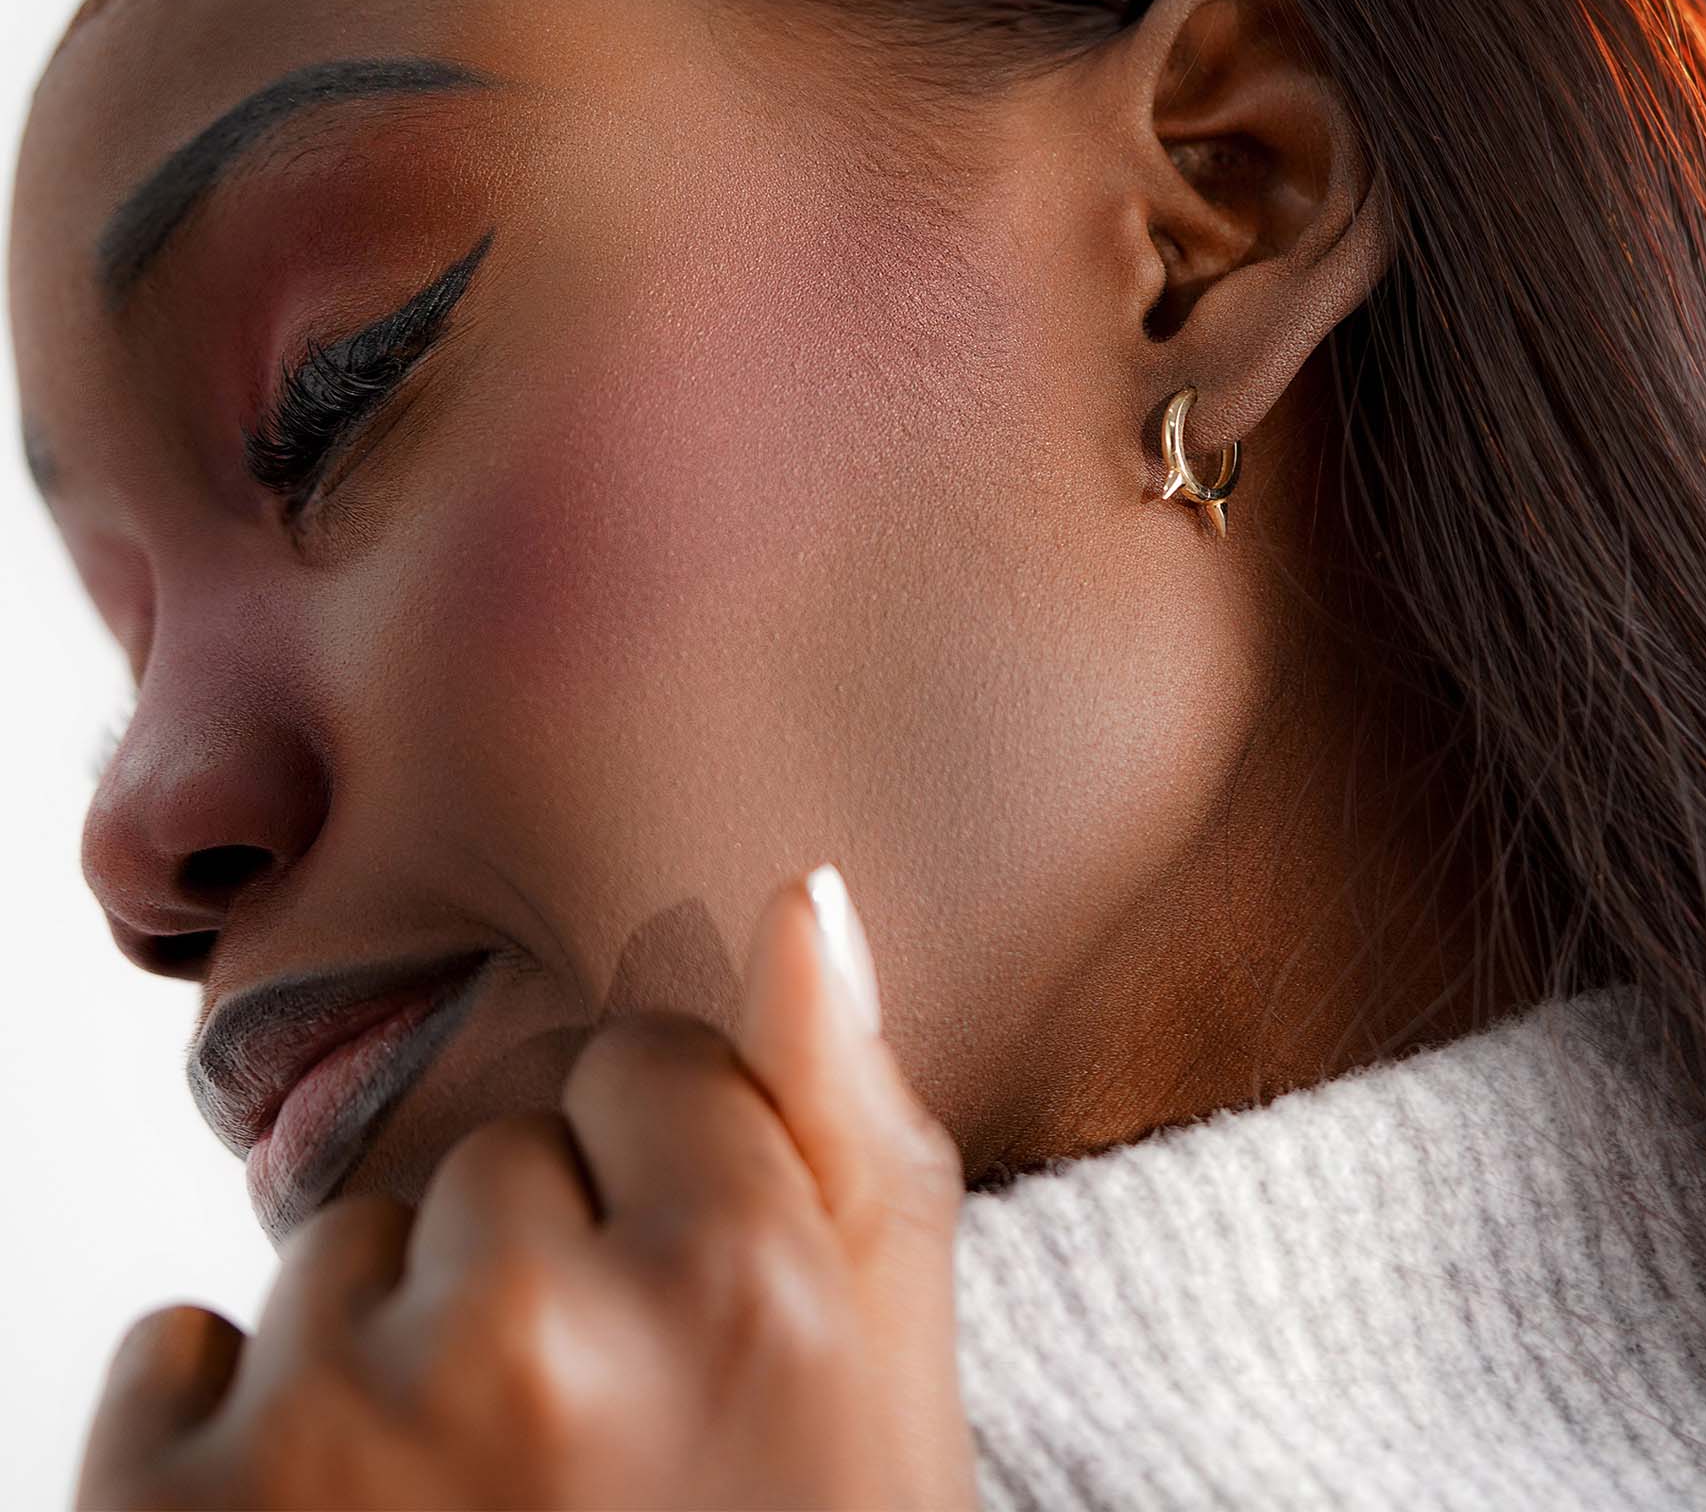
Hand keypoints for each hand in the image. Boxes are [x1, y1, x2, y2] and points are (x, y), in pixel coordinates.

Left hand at [75, 864, 978, 1510]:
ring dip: (381, 1362)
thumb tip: (809, 902)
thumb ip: (852, 1129)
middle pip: (493, 1156)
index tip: (673, 1317)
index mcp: (744, 1292)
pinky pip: (174, 1347)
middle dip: (524, 1273)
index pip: (645, 1062)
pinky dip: (221, 1443)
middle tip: (575, 1466)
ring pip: (341, 1248)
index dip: (660, 1189)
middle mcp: (546, 1343)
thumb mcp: (879, 1395)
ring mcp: (345, 1441)